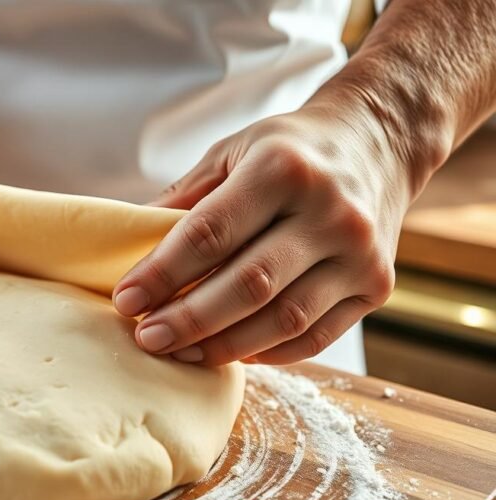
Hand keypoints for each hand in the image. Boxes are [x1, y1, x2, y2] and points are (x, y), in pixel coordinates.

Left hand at [113, 104, 408, 365]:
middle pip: (248, 284)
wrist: (379, 143)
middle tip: (147, 337)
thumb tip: (126, 246)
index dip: (162, 273)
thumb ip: (182, 200)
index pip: (210, 234)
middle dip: (188, 319)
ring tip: (180, 352)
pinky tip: (229, 351)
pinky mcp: (377, 287)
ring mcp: (360, 253)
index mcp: (283, 169)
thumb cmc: (289, 151)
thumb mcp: (231, 152)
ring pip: (283, 320)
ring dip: (223, 345)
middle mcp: (330, 211)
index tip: (126, 299)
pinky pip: (315, 337)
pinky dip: (267, 352)